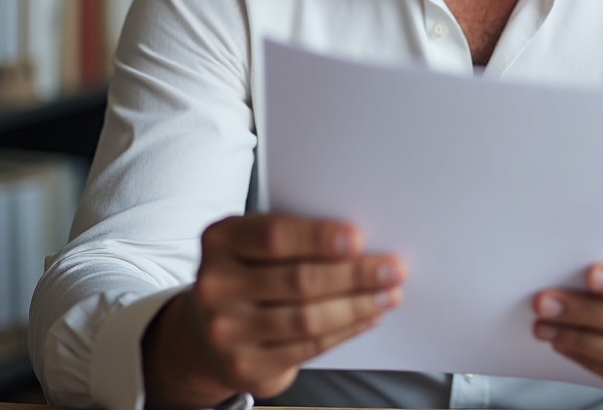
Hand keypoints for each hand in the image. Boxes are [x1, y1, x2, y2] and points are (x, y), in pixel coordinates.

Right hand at [142, 213, 406, 409]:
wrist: (208, 330)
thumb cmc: (250, 270)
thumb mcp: (256, 242)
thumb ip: (295, 236)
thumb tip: (361, 242)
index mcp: (221, 239)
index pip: (274, 235)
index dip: (318, 237)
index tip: (358, 238)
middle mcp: (216, 285)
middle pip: (297, 279)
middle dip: (354, 274)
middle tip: (394, 268)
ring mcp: (226, 331)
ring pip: (307, 318)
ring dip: (357, 305)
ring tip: (390, 294)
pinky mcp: (244, 366)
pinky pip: (307, 347)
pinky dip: (345, 330)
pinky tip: (368, 316)